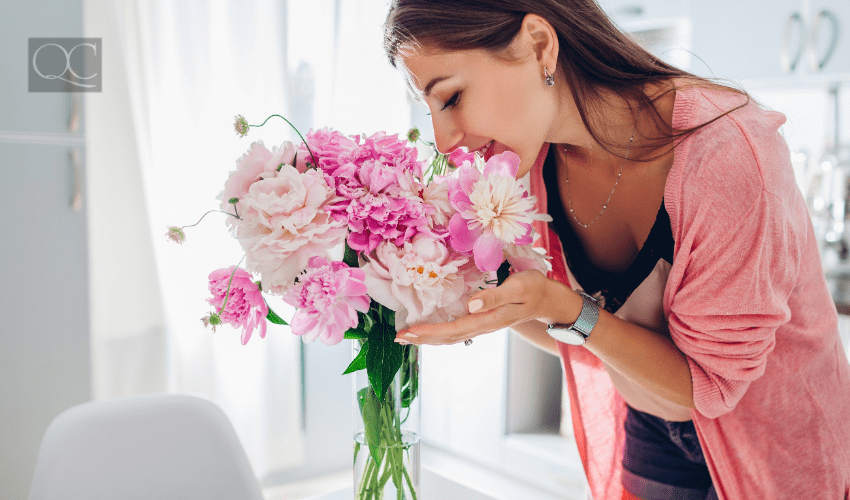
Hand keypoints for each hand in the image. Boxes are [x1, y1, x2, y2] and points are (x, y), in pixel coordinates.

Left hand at [394, 270, 574, 345]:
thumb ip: (495, 296)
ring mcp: (482, 325)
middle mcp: (482, 326)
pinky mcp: (482, 320)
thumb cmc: (533, 289)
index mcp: (489, 319)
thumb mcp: (518, 287)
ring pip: (451, 336)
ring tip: (408, 337)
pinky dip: (440, 332)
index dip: (430, 332)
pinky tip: (429, 330)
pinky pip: (457, 330)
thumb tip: (472, 304)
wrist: (548, 299)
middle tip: (399, 338)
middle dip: (423, 338)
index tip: (409, 332)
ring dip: (429, 338)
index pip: (453, 329)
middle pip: (448, 337)